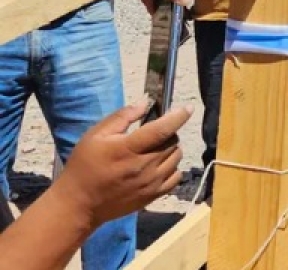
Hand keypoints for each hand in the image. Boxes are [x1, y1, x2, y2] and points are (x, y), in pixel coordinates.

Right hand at [52, 102, 189, 227]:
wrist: (79, 204)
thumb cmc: (84, 166)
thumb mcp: (95, 136)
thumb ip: (122, 117)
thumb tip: (145, 104)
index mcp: (128, 149)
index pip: (162, 129)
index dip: (178, 116)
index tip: (188, 108)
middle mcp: (144, 166)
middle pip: (172, 142)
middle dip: (168, 132)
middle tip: (154, 133)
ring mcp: (151, 183)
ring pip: (176, 157)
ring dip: (170, 149)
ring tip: (154, 149)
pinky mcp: (153, 196)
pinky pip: (176, 176)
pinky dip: (172, 167)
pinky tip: (157, 165)